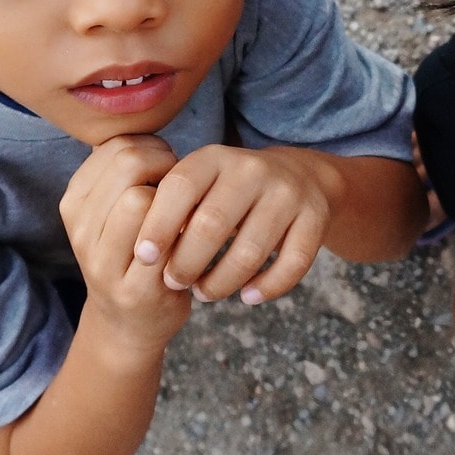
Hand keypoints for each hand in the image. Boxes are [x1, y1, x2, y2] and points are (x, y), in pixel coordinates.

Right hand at [58, 134, 191, 349]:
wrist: (129, 322)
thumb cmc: (134, 251)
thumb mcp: (116, 207)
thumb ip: (128, 169)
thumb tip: (152, 129)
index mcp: (75, 200)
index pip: (117, 144)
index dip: (154, 149)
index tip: (165, 171)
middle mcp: (80, 228)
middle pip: (129, 162)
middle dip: (166, 167)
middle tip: (179, 190)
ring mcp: (102, 261)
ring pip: (143, 198)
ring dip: (176, 202)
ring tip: (182, 216)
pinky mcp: (133, 289)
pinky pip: (166, 241)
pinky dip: (184, 234)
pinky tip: (187, 243)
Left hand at [129, 145, 331, 305]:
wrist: (299, 176)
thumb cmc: (229, 191)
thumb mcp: (200, 183)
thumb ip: (171, 206)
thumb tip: (140, 251)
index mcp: (215, 157)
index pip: (179, 187)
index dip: (158, 224)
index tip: (143, 257)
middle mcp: (253, 169)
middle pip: (211, 224)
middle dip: (187, 262)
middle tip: (174, 282)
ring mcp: (288, 192)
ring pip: (251, 251)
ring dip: (222, 282)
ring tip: (205, 293)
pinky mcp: (315, 217)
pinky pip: (291, 264)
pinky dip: (267, 287)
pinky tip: (247, 297)